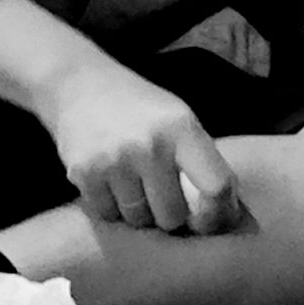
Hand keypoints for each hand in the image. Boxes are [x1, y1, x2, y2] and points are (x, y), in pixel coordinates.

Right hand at [41, 56, 243, 233]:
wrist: (79, 84)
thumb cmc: (140, 107)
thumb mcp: (178, 119)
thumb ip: (199, 161)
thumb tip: (224, 216)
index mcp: (182, 129)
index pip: (215, 188)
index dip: (217, 213)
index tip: (208, 218)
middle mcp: (150, 145)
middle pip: (173, 216)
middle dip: (169, 213)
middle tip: (161, 194)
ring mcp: (115, 160)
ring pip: (139, 220)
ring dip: (139, 211)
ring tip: (133, 183)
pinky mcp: (84, 173)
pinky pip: (108, 215)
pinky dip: (111, 206)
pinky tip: (110, 181)